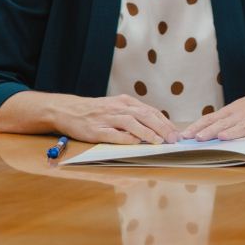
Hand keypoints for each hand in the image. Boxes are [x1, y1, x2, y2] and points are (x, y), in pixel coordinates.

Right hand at [55, 93, 179, 144]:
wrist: (68, 110)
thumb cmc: (96, 111)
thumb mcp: (117, 107)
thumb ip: (134, 115)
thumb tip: (156, 127)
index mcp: (126, 101)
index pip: (150, 111)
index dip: (165, 122)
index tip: (175, 132)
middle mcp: (118, 108)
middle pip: (144, 115)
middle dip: (161, 127)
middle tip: (172, 139)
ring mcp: (107, 118)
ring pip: (131, 123)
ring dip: (147, 132)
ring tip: (158, 141)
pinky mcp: (96, 129)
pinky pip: (113, 134)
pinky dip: (126, 138)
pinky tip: (136, 143)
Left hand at [180, 77, 244, 140]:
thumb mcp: (236, 109)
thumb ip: (221, 121)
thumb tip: (200, 133)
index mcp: (230, 112)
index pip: (210, 119)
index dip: (197, 127)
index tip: (185, 135)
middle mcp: (240, 115)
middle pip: (223, 124)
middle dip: (210, 131)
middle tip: (198, 138)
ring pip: (242, 126)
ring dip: (232, 132)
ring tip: (222, 137)